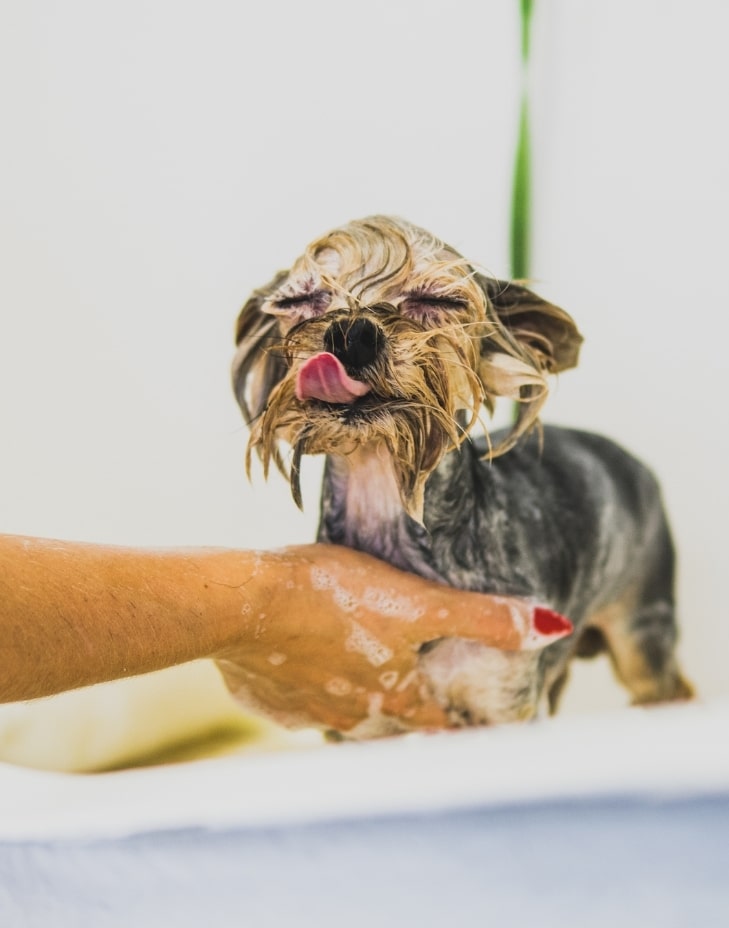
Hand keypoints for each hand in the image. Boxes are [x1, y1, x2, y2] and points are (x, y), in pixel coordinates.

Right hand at [214, 544, 570, 735]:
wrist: (241, 605)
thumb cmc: (331, 596)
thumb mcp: (415, 602)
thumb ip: (481, 617)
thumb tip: (554, 628)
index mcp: (395, 694)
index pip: (444, 723)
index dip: (464, 726)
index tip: (476, 730)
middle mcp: (354, 715)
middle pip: (393, 726)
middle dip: (407, 716)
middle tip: (416, 701)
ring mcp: (307, 712)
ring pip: (343, 718)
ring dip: (355, 705)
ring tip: (356, 681)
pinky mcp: (267, 700)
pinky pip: (295, 703)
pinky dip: (304, 689)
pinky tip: (297, 665)